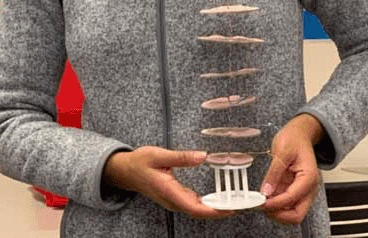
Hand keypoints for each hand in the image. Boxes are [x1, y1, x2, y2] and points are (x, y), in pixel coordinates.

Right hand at [104, 147, 228, 219]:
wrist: (125, 171)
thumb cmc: (139, 163)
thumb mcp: (159, 155)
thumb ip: (182, 157)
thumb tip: (202, 156)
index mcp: (169, 192)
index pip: (196, 208)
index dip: (215, 211)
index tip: (231, 209)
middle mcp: (173, 200)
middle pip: (200, 212)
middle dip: (221, 211)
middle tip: (241, 205)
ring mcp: (174, 200)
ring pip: (198, 209)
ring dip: (216, 207)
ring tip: (234, 201)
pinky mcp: (175, 197)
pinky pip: (194, 203)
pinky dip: (208, 202)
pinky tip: (218, 197)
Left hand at [259, 114, 322, 224]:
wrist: (300, 133)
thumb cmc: (295, 138)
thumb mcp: (282, 151)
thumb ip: (274, 172)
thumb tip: (266, 191)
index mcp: (309, 178)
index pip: (292, 198)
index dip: (275, 204)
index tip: (261, 203)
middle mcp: (308, 188)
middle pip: (297, 214)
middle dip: (279, 215)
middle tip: (262, 207)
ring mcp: (301, 190)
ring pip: (291, 212)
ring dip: (276, 211)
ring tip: (261, 202)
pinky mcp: (293, 189)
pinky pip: (286, 203)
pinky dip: (275, 204)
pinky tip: (264, 198)